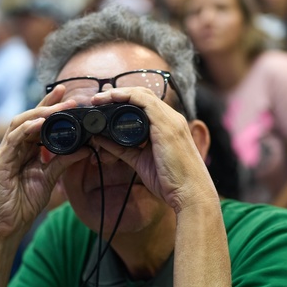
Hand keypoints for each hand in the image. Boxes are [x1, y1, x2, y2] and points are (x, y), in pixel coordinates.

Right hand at [0, 86, 90, 239]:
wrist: (9, 224)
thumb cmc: (25, 201)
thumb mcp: (50, 178)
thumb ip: (65, 161)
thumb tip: (88, 148)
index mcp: (26, 149)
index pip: (39, 122)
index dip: (52, 107)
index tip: (70, 96)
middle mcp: (15, 147)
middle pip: (29, 117)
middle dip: (47, 104)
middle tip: (66, 94)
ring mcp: (6, 153)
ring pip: (20, 124)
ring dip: (38, 114)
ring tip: (56, 108)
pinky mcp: (1, 163)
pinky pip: (13, 141)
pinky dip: (26, 130)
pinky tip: (39, 124)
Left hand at [88, 87, 215, 213]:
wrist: (190, 193)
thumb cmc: (171, 181)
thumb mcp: (140, 162)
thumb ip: (122, 149)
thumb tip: (100, 139)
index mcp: (168, 126)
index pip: (145, 103)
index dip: (124, 99)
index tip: (102, 104)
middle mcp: (171, 119)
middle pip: (143, 95)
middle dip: (118, 93)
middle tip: (96, 99)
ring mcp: (171, 121)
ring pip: (143, 95)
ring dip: (119, 93)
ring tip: (99, 98)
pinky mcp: (167, 126)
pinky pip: (146, 102)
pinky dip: (128, 97)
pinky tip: (113, 97)